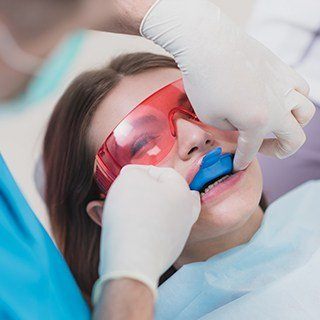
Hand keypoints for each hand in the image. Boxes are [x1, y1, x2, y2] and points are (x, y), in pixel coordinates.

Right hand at [93, 165, 199, 302]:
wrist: (133, 261)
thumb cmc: (132, 214)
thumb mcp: (130, 179)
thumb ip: (135, 172)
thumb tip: (136, 177)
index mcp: (182, 190)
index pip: (162, 172)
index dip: (141, 171)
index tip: (124, 177)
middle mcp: (187, 211)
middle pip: (169, 193)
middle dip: (149, 190)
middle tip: (131, 192)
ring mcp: (180, 233)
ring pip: (165, 213)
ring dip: (148, 208)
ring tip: (128, 208)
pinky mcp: (169, 251)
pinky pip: (158, 232)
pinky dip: (147, 226)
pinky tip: (132, 227)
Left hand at [141, 0, 314, 169]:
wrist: (207, 43)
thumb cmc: (204, 81)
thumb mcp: (209, 116)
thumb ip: (230, 128)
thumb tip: (239, 126)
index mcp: (258, 122)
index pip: (251, 150)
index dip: (242, 161)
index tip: (237, 166)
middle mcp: (278, 106)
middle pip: (295, 139)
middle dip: (279, 151)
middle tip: (262, 148)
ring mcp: (284, 85)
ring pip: (306, 112)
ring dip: (293, 124)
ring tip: (275, 124)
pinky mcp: (281, 68)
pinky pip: (301, 88)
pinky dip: (295, 99)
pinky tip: (279, 99)